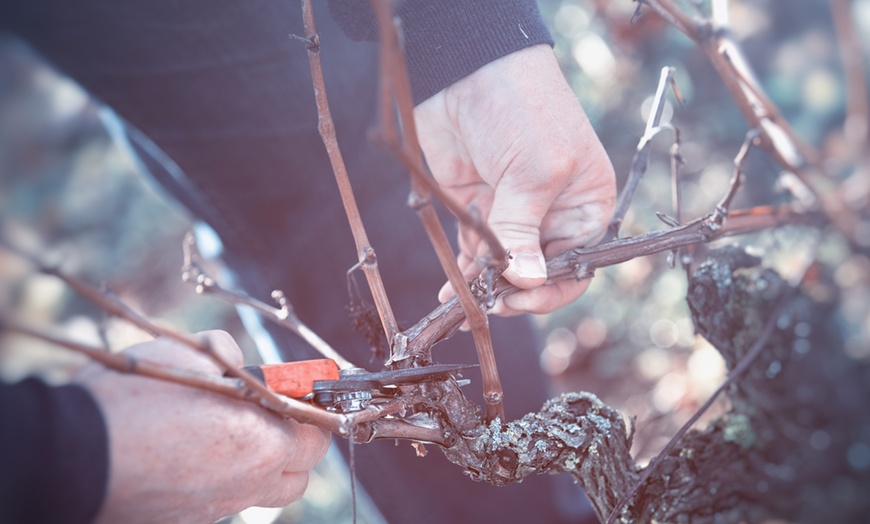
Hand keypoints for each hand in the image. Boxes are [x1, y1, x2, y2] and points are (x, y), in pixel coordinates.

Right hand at [77, 330, 330, 523]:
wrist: (73, 457)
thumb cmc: (134, 401)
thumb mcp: (184, 353)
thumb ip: (222, 351)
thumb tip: (232, 356)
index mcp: (263, 442)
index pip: (319, 434)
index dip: (315, 410)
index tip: (303, 394)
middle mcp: (248, 483)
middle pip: (299, 473)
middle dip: (296, 442)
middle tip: (274, 414)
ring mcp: (216, 508)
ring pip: (263, 491)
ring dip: (262, 464)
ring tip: (232, 434)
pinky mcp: (187, 520)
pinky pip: (223, 500)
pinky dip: (223, 479)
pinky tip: (193, 455)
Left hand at [414, 44, 615, 314]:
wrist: (468, 70)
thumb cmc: (522, 109)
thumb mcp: (533, 172)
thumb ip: (524, 232)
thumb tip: (526, 283)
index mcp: (585, 205)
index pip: (577, 265)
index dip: (550, 289)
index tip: (520, 300)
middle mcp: (552, 213)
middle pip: (538, 272)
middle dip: (514, 292)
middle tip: (488, 304)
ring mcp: (513, 211)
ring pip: (504, 266)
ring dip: (486, 287)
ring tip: (465, 305)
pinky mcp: (479, 207)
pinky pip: (476, 251)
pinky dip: (467, 271)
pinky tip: (454, 288)